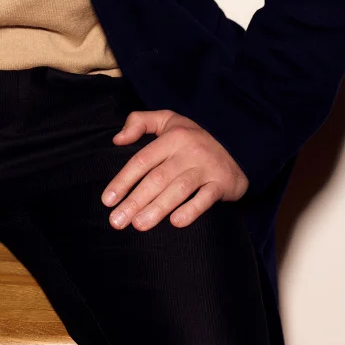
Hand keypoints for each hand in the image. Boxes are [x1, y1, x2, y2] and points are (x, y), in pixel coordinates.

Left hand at [101, 109, 248, 230]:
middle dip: (135, 200)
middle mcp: (188, 151)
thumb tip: (117, 139)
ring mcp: (206, 167)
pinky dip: (192, 210)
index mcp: (172, 136)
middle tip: (116, 221)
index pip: (142, 159)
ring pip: (179, 189)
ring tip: (138, 225)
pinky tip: (176, 223)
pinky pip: (206, 198)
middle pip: (157, 178)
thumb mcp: (168, 120)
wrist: (238, 145)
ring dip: (157, 208)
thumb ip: (139, 122)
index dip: (123, 180)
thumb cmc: (193, 137)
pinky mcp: (221, 183)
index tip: (107, 200)